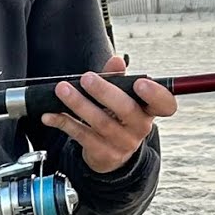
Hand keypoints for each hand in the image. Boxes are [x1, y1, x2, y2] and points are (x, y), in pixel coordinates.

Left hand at [40, 54, 177, 173]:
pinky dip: (63, 122)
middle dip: (105, 92)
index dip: (156, 94)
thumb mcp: (120, 98)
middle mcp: (139, 128)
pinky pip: (81, 136)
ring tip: (62, 90)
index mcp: (148, 110)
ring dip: (78, 104)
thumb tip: (117, 60)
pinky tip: (50, 114)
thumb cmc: (116, 117)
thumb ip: (117, 78)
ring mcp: (122, 143)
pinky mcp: (102, 154)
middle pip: (126, 110)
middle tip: (87, 78)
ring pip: (100, 123)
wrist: (109, 154)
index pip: (164, 104)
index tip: (141, 84)